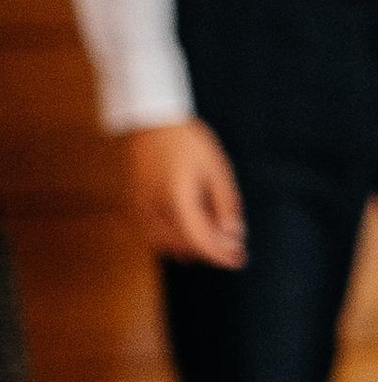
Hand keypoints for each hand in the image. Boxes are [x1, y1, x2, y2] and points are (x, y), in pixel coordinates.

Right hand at [124, 119, 245, 265]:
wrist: (151, 121)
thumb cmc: (188, 142)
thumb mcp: (217, 169)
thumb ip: (226, 204)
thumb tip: (233, 236)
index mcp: (176, 197)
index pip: (200, 241)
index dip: (221, 255)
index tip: (239, 259)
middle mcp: (152, 208)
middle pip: (184, 246)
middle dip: (210, 250)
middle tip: (232, 244)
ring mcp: (138, 208)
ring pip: (166, 245)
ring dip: (191, 246)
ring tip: (213, 232)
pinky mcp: (132, 205)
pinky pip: (153, 234)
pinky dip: (173, 238)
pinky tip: (190, 226)